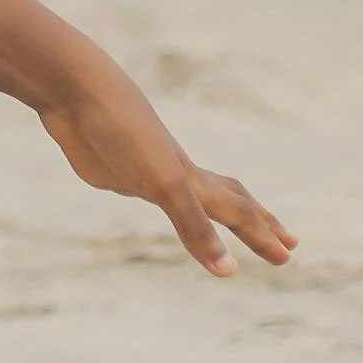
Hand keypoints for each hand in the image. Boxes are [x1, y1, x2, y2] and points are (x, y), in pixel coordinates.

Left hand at [38, 51, 293, 276]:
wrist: (74, 91)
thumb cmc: (124, 131)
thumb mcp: (163, 184)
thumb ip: (195, 226)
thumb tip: (230, 272)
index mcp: (191, 178)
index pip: (238, 212)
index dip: (262, 235)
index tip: (288, 255)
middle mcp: (173, 173)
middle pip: (227, 199)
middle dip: (258, 222)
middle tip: (288, 239)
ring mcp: (144, 170)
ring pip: (188, 194)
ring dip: (213, 209)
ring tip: (229, 217)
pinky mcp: (111, 169)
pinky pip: (145, 186)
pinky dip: (160, 195)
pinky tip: (147, 191)